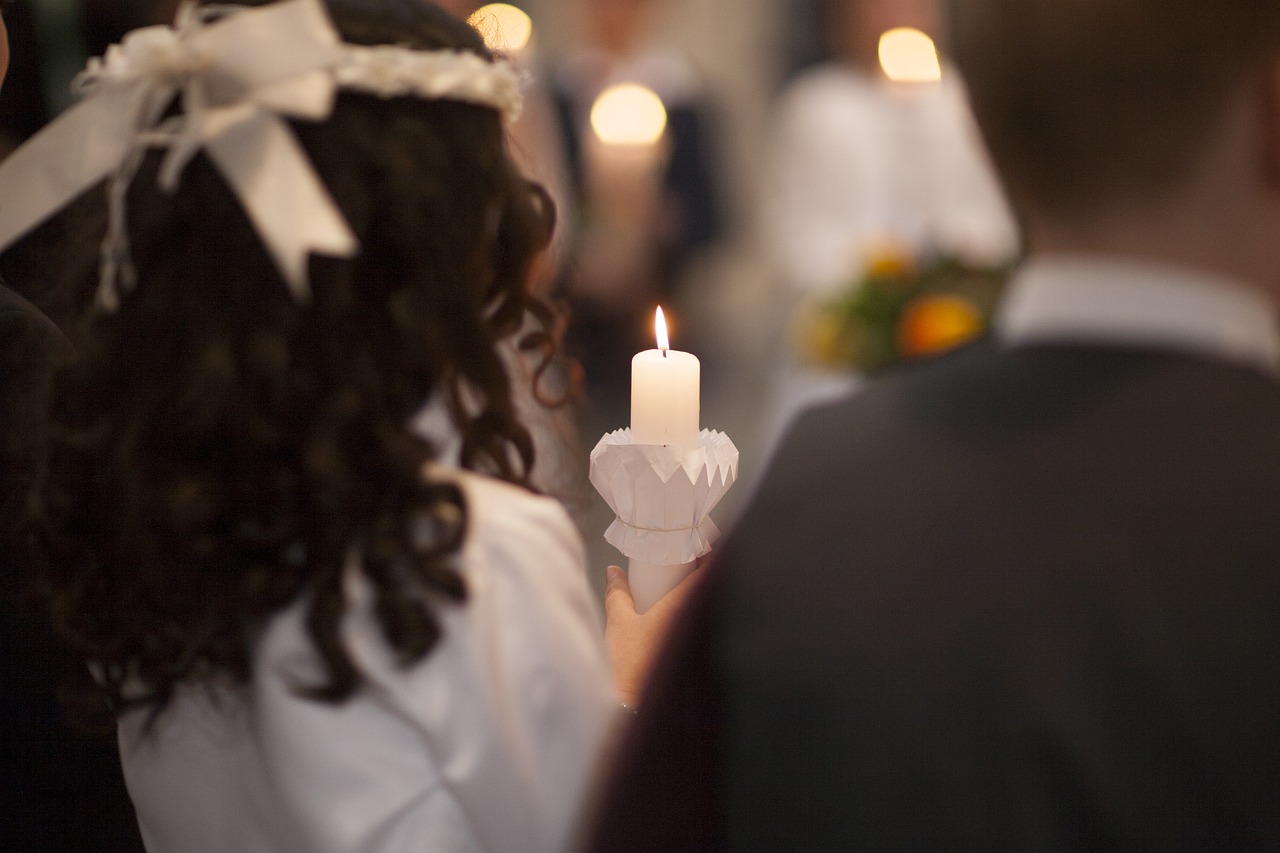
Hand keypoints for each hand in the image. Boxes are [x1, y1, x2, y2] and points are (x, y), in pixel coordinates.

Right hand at [603, 564, 701, 705]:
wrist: (633, 707)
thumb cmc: (629, 666)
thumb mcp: (619, 623)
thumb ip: (617, 592)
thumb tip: (615, 571)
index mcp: (683, 607)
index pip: (709, 572)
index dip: (709, 554)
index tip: (701, 544)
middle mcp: (699, 622)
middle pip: (712, 589)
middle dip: (705, 572)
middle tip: (691, 559)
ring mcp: (701, 642)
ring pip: (709, 608)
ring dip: (701, 594)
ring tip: (685, 584)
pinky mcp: (699, 658)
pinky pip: (703, 626)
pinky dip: (696, 614)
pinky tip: (682, 615)